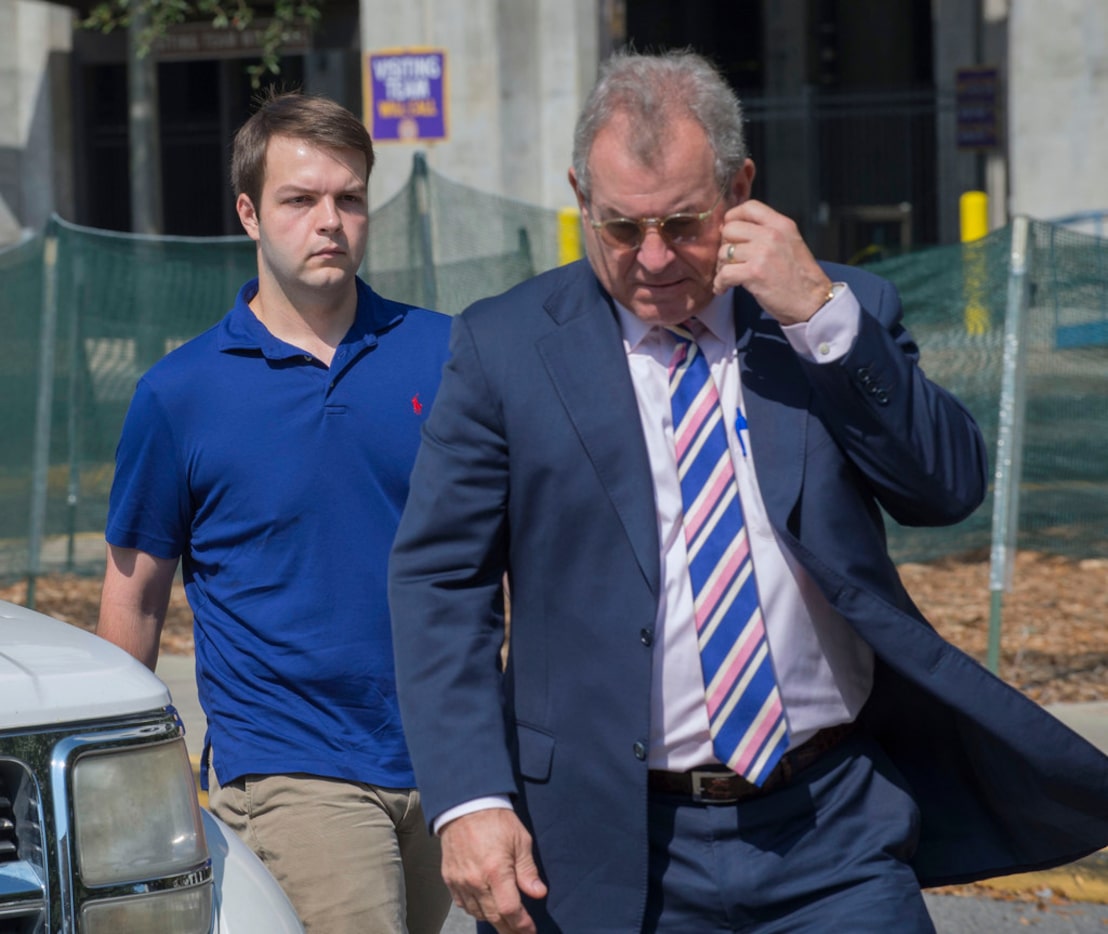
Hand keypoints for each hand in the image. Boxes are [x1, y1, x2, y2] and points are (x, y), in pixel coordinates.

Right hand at [439, 809, 547, 932]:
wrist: (465, 805)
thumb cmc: (497, 820)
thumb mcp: (520, 840)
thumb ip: (528, 870)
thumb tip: (539, 893)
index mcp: (496, 870)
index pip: (510, 910)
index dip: (522, 925)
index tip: (531, 930)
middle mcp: (475, 880)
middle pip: (494, 917)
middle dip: (509, 929)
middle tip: (520, 933)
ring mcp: (460, 881)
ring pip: (478, 913)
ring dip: (493, 920)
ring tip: (506, 922)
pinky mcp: (449, 878)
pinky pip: (463, 904)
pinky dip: (475, 910)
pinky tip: (485, 908)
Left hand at [713, 199, 832, 325]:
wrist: (813, 302)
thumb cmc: (800, 278)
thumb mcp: (790, 244)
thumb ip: (767, 234)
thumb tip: (733, 231)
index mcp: (782, 224)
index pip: (749, 207)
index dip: (733, 218)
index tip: (729, 232)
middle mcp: (772, 234)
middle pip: (730, 229)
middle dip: (725, 245)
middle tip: (728, 260)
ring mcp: (762, 253)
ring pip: (724, 252)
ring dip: (721, 267)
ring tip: (728, 277)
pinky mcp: (754, 273)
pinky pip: (724, 273)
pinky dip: (719, 283)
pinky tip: (723, 288)